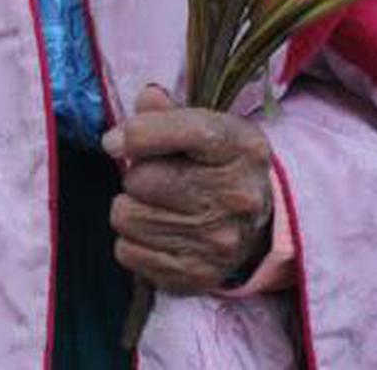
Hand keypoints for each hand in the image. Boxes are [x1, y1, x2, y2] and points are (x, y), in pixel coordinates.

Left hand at [102, 83, 272, 294]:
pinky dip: (132, 240)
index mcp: (241, 147)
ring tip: (154, 204)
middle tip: (153, 177)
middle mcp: (236, 195)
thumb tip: (146, 100)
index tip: (114, 141)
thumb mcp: (210, 126)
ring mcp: (219, 240)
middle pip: (143, 179)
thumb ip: (171, 111)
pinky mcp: (197, 275)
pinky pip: (127, 252)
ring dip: (131, 207)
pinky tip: (157, 231)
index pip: (186, 132)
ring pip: (128, 217)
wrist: (262, 225)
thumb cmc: (221, 165)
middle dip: (136, 175)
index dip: (138, 134)